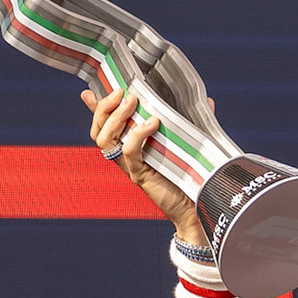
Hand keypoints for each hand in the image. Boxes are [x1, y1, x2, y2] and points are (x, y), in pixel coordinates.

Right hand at [82, 86, 204, 244]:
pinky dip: (137, 135)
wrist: (199, 205)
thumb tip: (208, 101)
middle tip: (124, 93)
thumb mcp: (190, 142)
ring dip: (116, 117)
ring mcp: (130, 167)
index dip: (96, 109)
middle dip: (105, 108)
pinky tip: (152, 124)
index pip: (104, 126)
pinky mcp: (140, 175)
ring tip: (133, 102)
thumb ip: (193, 122)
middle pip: (98, 131)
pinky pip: (129, 152)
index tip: (89, 92)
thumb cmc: (194, 174)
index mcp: (131, 146)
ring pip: (105, 140)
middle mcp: (125, 157)